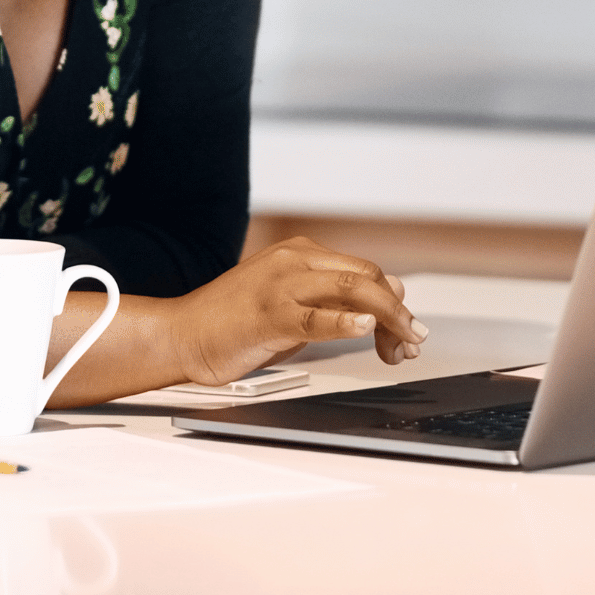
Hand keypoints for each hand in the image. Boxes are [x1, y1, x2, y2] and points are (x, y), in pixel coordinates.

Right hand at [166, 237, 428, 385]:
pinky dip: (344, 321)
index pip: (366, 272)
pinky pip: (314, 317)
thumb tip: (384, 303)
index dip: (393, 302)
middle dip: (398, 311)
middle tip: (414, 339)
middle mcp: (296, 261)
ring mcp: (281, 285)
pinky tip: (364, 328)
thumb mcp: (293, 305)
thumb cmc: (235, 323)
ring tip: (404, 340)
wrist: (180, 335)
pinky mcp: (268, 314)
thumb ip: (333, 301)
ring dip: (388, 318)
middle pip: (367, 278)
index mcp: (303, 254)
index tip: (407, 332)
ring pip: (352, 289)